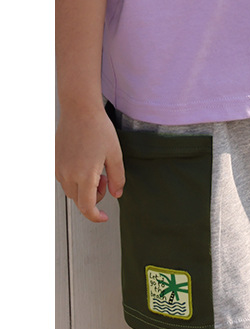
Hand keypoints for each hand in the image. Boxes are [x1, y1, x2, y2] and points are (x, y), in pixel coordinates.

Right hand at [55, 106, 124, 222]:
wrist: (79, 110)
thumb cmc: (98, 130)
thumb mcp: (115, 156)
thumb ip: (117, 179)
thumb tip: (116, 194)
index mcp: (84, 175)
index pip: (87, 207)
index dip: (95, 216)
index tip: (103, 217)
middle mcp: (67, 173)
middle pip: (79, 200)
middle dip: (94, 196)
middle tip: (104, 178)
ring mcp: (58, 167)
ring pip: (71, 190)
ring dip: (84, 187)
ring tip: (95, 168)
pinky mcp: (54, 160)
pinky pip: (64, 179)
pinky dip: (75, 179)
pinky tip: (85, 163)